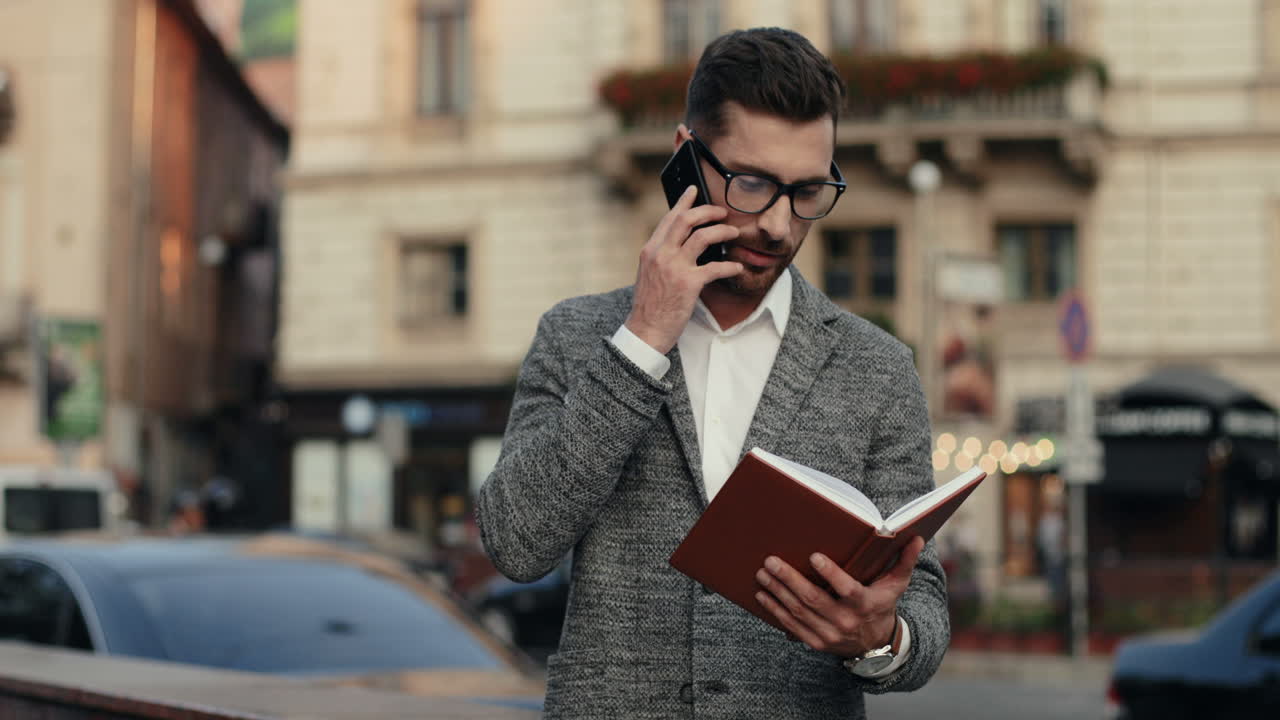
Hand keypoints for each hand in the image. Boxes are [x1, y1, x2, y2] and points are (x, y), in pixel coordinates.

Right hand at [624, 186, 742, 353]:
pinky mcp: (688, 284)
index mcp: (650, 250)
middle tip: (722, 212)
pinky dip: (730, 265)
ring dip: (722, 232)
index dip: (684, 201)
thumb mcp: (649, 274)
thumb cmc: (651, 305)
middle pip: (686, 219)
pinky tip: (737, 267)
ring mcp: (674, 268)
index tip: (695, 189)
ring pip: (703, 237)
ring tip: (733, 233)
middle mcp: (660, 254)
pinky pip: (715, 267)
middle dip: (708, 211)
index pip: (669, 218)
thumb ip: (662, 256)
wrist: (645, 330)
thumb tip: (682, 242)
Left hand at [753, 536, 925, 657]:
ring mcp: (829, 635)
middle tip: (771, 561)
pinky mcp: (816, 643)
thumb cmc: (882, 605)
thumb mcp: (896, 585)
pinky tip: (763, 595)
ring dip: (777, 592)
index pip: (848, 590)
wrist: (875, 645)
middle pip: (814, 600)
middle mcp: (846, 622)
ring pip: (798, 612)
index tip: (814, 556)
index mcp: (865, 604)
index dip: (831, 574)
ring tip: (762, 573)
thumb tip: (917, 537)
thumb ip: (904, 561)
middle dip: (789, 579)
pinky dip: (775, 610)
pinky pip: (792, 626)